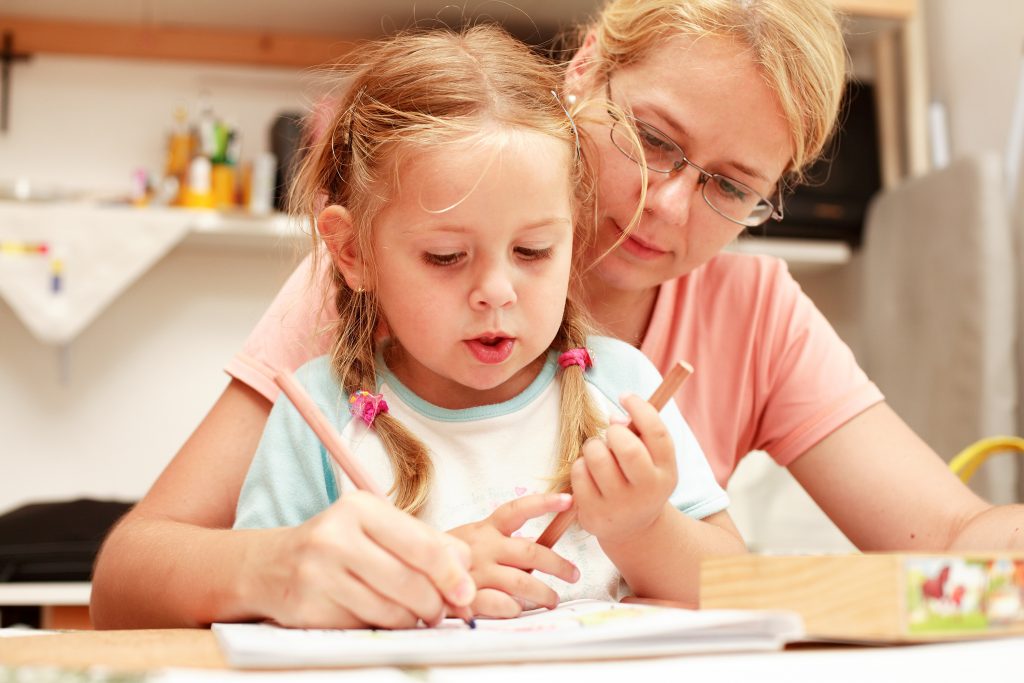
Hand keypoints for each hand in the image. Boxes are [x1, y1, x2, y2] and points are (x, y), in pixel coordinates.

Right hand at [247, 490, 474, 628]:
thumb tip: (466, 567)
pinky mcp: (308, 608)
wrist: (271, 565)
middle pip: (409, 583)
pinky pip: (364, 627)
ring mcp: (318, 573)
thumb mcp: (379, 528)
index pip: (423, 546)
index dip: (451, 575)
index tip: (466, 594)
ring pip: (390, 612)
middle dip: (434, 605)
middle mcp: (335, 536)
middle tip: (439, 611)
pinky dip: (382, 628)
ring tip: (412, 614)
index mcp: (360, 508)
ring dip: (411, 621)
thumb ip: (426, 543)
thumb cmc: (340, 545)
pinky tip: (378, 616)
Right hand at [448, 493, 579, 617]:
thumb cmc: (453, 558)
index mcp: (486, 529)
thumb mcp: (478, 539)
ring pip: (522, 581)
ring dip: (544, 592)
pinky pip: (502, 605)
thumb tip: (551, 530)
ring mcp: (476, 573)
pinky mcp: (467, 598)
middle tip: (574, 574)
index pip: (517, 510)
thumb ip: (512, 538)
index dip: (544, 503)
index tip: (569, 500)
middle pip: (531, 551)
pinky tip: (518, 609)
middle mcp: (483, 548)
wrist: (410, 575)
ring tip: (553, 599)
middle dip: (558, 564)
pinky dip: (515, 608)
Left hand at [571, 393, 677, 543]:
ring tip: (598, 453)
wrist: (633, 529)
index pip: (657, 433)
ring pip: (597, 457)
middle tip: (612, 435)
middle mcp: (647, 491)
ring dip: (593, 446)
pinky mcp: (595, 514)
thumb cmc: (639, 481)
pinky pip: (579, 473)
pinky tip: (589, 473)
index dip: (640, 408)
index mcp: (666, 472)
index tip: (625, 396)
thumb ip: (640, 435)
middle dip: (613, 431)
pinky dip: (580, 465)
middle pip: (626, 447)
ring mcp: (620, 505)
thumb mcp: (652, 462)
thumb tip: (615, 417)